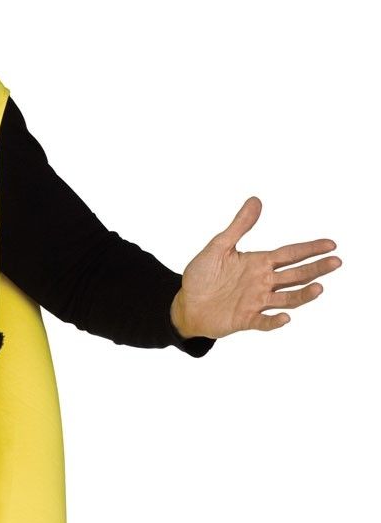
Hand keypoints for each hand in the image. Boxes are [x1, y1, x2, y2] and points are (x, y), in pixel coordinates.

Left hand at [170, 198, 341, 338]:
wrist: (186, 303)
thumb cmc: (202, 276)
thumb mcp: (219, 246)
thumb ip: (239, 226)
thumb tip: (256, 200)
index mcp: (259, 263)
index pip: (290, 254)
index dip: (310, 249)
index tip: (330, 244)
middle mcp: (262, 282)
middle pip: (295, 275)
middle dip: (316, 268)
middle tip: (336, 262)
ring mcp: (255, 301)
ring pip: (285, 298)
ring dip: (302, 295)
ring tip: (319, 288)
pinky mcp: (245, 319)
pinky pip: (262, 321)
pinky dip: (274, 321)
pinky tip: (286, 318)